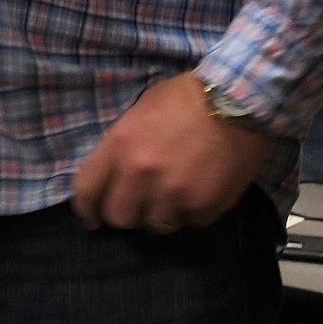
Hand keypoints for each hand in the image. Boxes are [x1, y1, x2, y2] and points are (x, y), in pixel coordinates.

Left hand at [72, 72, 272, 231]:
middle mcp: (142, 175)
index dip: (87, 209)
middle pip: (120, 218)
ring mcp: (174, 194)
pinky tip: (198, 192)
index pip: (86, 192)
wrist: (236, 100)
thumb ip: (122, 147)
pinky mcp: (204, 207)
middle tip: (138, 205)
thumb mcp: (138, 113)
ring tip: (172, 196)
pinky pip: (190, 223)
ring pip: (156, 225)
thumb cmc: (184, 98)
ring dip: (161, 214)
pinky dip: (191, 212)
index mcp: (119, 146)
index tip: (93, 217)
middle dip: (126, 214)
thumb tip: (114, 175)